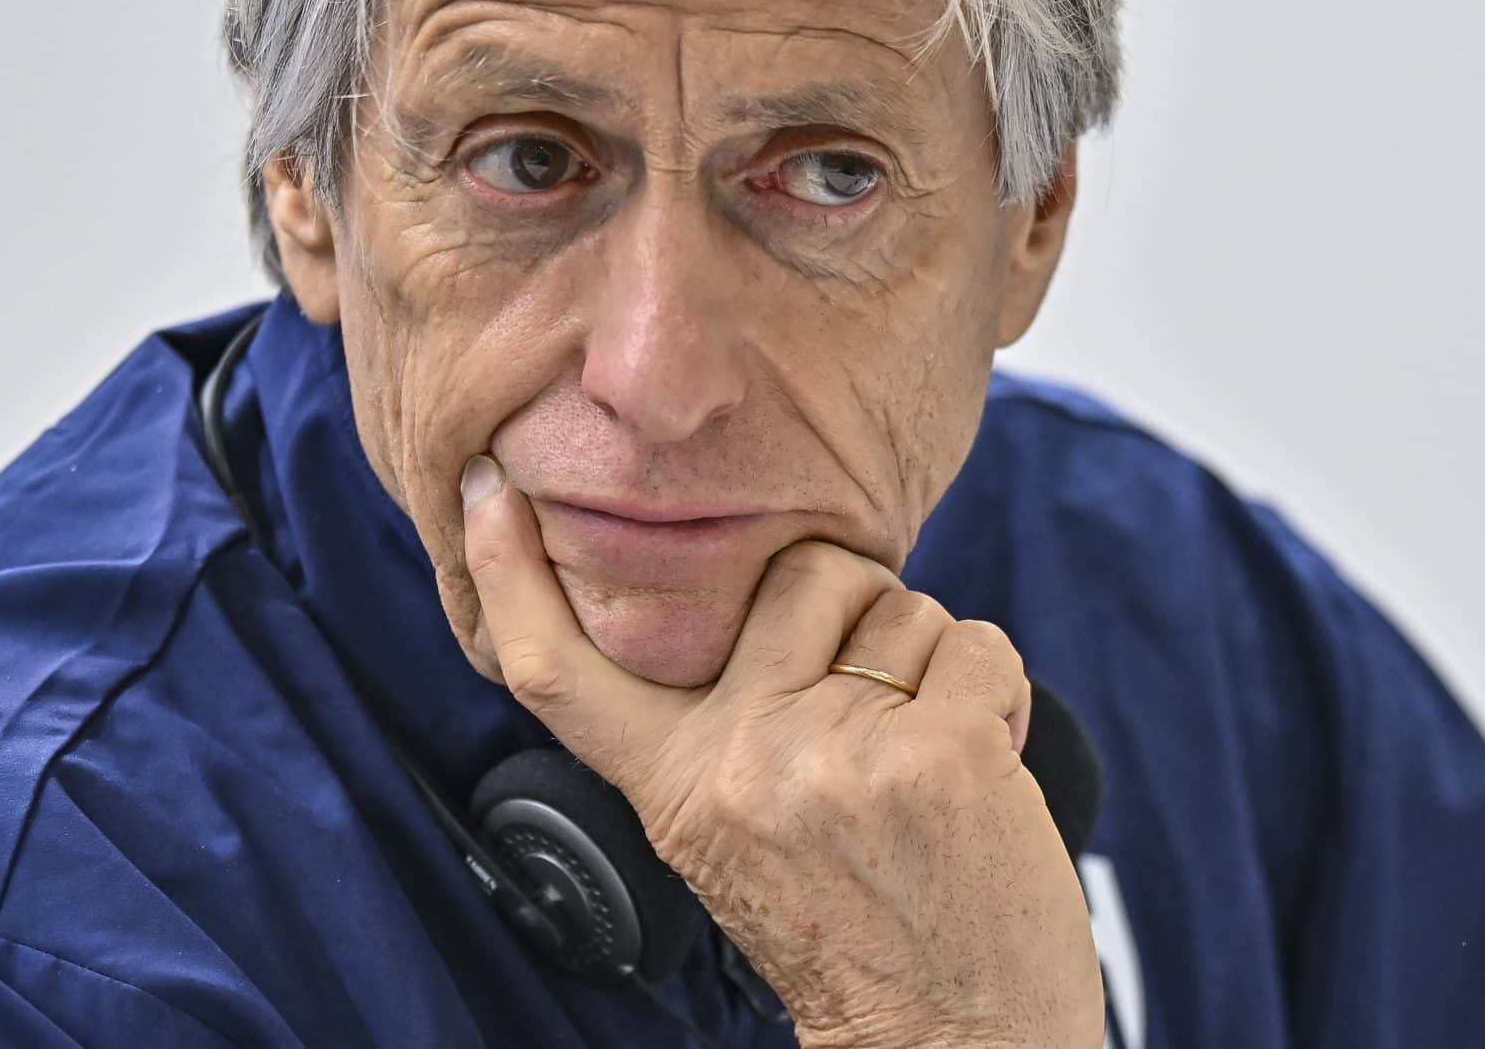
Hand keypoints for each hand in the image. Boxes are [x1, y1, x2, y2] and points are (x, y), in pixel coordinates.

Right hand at [461, 455, 1102, 1048]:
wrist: (952, 1040)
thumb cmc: (858, 928)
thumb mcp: (736, 835)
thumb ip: (728, 728)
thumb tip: (765, 591)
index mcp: (675, 782)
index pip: (561, 673)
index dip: (508, 573)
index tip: (486, 490)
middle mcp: (741, 760)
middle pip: (803, 572)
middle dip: (863, 604)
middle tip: (877, 702)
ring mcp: (837, 753)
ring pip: (905, 608)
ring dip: (936, 666)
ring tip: (926, 761)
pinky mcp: (939, 753)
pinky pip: (979, 647)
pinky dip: (998, 693)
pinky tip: (984, 766)